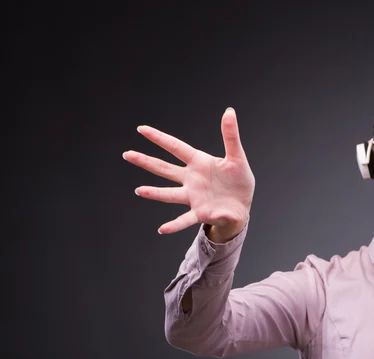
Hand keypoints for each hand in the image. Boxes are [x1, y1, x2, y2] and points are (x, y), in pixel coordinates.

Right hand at [122, 107, 254, 235]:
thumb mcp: (237, 157)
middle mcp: (191, 179)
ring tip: (139, 191)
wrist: (242, 206)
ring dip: (155, 193)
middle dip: (146, 161)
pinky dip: (174, 225)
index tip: (141, 129)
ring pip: (169, 194)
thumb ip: (231, 137)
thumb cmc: (239, 181)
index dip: (159, 138)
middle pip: (165, 169)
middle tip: (127, 154)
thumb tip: (229, 111)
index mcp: (199, 163)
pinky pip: (184, 220)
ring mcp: (193, 197)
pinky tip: (162, 229)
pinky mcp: (200, 213)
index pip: (176, 147)